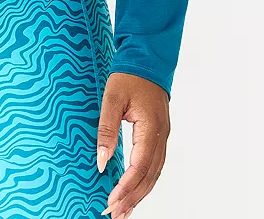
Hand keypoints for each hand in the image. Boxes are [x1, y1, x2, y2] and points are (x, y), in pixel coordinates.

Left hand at [97, 72, 169, 218]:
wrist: (147, 59)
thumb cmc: (129, 76)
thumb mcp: (111, 98)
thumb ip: (106, 129)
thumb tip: (100, 160)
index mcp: (151, 127)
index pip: (140, 166)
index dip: (126, 187)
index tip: (111, 201)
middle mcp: (161, 136)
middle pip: (149, 176)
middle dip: (132, 198)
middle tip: (114, 214)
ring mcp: (163, 137)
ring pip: (154, 174)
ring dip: (139, 194)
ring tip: (123, 210)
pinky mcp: (159, 136)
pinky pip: (154, 165)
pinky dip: (144, 182)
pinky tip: (134, 191)